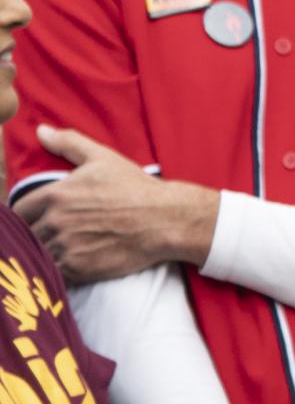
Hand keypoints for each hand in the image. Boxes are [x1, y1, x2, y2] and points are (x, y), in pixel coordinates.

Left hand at [17, 127, 219, 279]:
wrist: (166, 220)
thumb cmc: (136, 188)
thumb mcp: (103, 158)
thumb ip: (68, 143)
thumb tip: (41, 130)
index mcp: (56, 195)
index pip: (19, 212)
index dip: (27, 216)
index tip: (39, 218)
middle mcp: (56, 221)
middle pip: (28, 235)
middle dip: (39, 234)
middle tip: (58, 234)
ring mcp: (67, 246)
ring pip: (40, 254)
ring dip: (50, 252)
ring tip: (69, 248)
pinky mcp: (79, 268)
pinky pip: (54, 272)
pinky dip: (61, 269)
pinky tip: (76, 262)